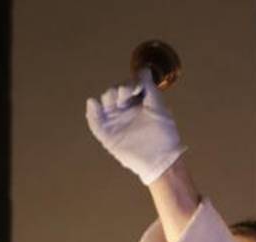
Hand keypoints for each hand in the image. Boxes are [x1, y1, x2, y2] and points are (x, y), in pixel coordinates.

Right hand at [85, 68, 185, 184]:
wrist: (160, 159)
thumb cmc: (164, 133)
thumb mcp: (158, 106)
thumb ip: (149, 87)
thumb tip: (144, 69)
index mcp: (137, 103)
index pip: (126, 86)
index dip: (128, 84)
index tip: (135, 88)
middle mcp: (124, 111)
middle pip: (112, 92)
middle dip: (116, 90)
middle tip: (126, 95)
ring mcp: (115, 122)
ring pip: (103, 103)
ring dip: (106, 98)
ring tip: (114, 101)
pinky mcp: (108, 135)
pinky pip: (95, 122)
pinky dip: (91, 112)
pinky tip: (93, 103)